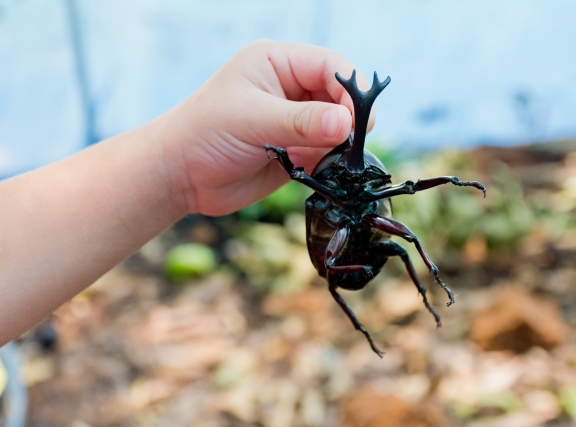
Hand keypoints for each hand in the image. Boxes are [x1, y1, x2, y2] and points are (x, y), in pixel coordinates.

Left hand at [158, 39, 373, 215]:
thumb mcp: (252, 119)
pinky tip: (314, 169)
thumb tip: (346, 124)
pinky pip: (328, 153)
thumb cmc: (204, 133)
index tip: (355, 120)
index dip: (350, 89)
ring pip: (339, 126)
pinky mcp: (297, 150)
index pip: (331, 65)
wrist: (180, 176)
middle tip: (347, 142)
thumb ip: (301, 121)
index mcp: (278, 63)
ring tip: (324, 158)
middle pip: (341, 96)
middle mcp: (291, 89)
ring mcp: (296, 121)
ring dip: (340, 143)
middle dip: (349, 118)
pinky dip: (331, 162)